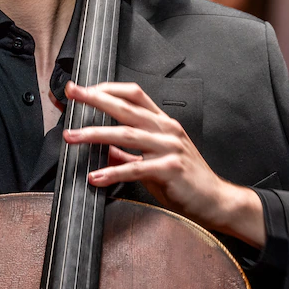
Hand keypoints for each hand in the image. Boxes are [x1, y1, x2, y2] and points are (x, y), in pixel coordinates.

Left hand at [62, 81, 264, 247]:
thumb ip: (128, 151)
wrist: (215, 200)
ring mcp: (170, 147)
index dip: (107, 89)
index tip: (84, 89)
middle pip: (126, 107)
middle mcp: (166, 129)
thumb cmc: (186, 179)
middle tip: (72, 94)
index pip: (134, 94)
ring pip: (127, 134)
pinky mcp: (171, 169)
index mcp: (162, 122)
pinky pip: (136, 169)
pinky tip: (96, 177)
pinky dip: (113, 172)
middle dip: (95, 99)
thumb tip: (101, 146)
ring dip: (95, 134)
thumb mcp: (155, 159)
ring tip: (73, 136)